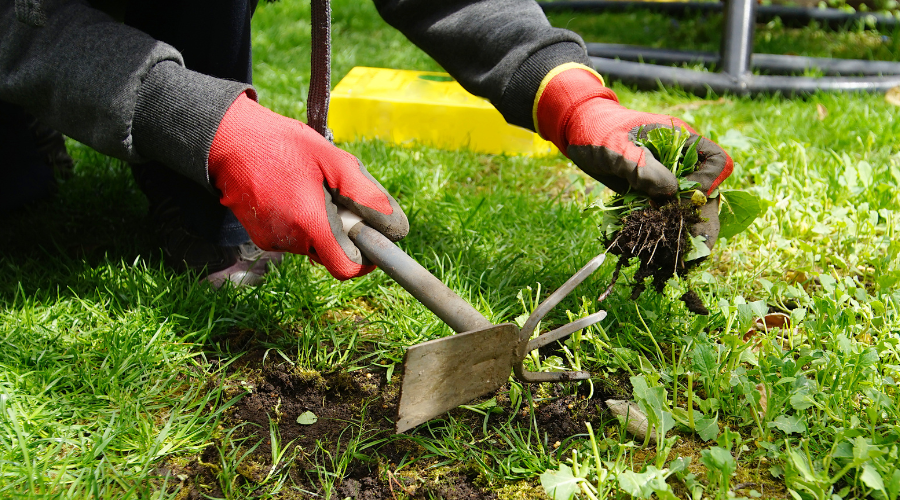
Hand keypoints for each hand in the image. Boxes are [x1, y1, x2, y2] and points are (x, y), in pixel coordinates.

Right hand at [208, 93, 408, 279]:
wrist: (229, 140)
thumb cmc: (283, 144)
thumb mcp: (334, 160)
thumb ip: (366, 195)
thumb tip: (394, 226)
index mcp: (309, 223)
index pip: (347, 268)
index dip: (365, 259)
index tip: (371, 238)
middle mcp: (289, 241)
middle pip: (332, 254)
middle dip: (343, 232)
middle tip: (338, 196)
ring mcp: (272, 241)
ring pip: (314, 245)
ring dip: (323, 224)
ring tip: (312, 188)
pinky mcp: (261, 236)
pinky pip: (295, 237)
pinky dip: (303, 221)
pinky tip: (294, 192)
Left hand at [535, 64, 732, 246]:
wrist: (578, 134)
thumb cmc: (599, 132)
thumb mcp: (618, 147)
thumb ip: (642, 167)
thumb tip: (670, 191)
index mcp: (681, 141)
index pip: (716, 162)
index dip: (708, 182)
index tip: (686, 197)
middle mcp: (680, 162)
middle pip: (705, 191)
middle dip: (703, 217)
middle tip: (699, 246)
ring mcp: (665, 179)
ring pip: (686, 206)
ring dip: (684, 228)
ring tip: (682, 255)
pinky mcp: (650, 193)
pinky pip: (663, 213)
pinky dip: (663, 229)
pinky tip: (660, 248)